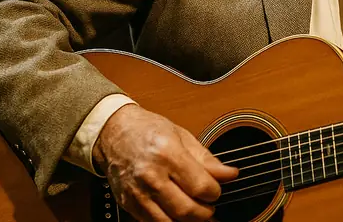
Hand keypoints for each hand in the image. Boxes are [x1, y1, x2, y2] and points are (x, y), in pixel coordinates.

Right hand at [92, 105, 238, 221]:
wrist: (113, 132)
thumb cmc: (148, 130)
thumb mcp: (182, 136)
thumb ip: (207, 160)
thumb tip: (230, 174)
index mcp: (168, 154)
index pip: (200, 186)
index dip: (215, 192)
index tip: (216, 190)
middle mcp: (151, 175)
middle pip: (186, 210)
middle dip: (205, 212)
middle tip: (210, 206)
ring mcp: (137, 193)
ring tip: (197, 213)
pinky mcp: (128, 204)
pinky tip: (178, 215)